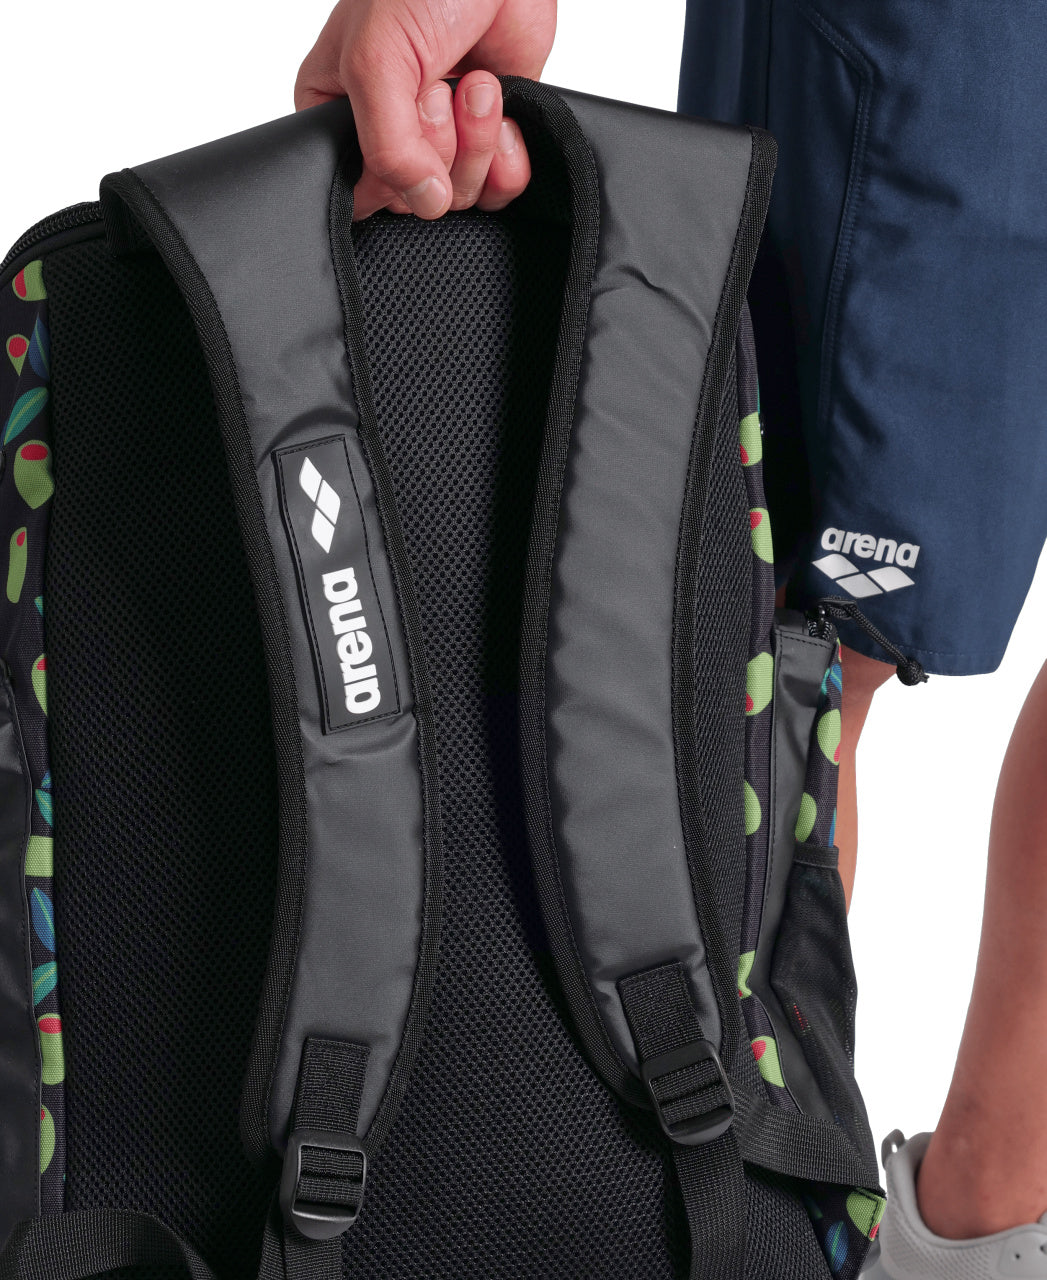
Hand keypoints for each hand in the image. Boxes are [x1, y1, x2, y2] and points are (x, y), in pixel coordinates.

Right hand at [296, 0, 555, 219]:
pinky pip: (500, 189)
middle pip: (414, 199)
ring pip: (459, 195)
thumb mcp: (376, 62)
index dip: (387, 176)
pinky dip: (508, 156)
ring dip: (476, 140)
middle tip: (439, 87)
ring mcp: (442, 139)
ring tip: (474, 83)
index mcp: (338, 113)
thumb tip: (424, 204)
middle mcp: (389, 133)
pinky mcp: (489, 138)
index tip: (401, 120)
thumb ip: (387, 147)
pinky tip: (503, 110)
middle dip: (438, 146)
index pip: (358, 192)